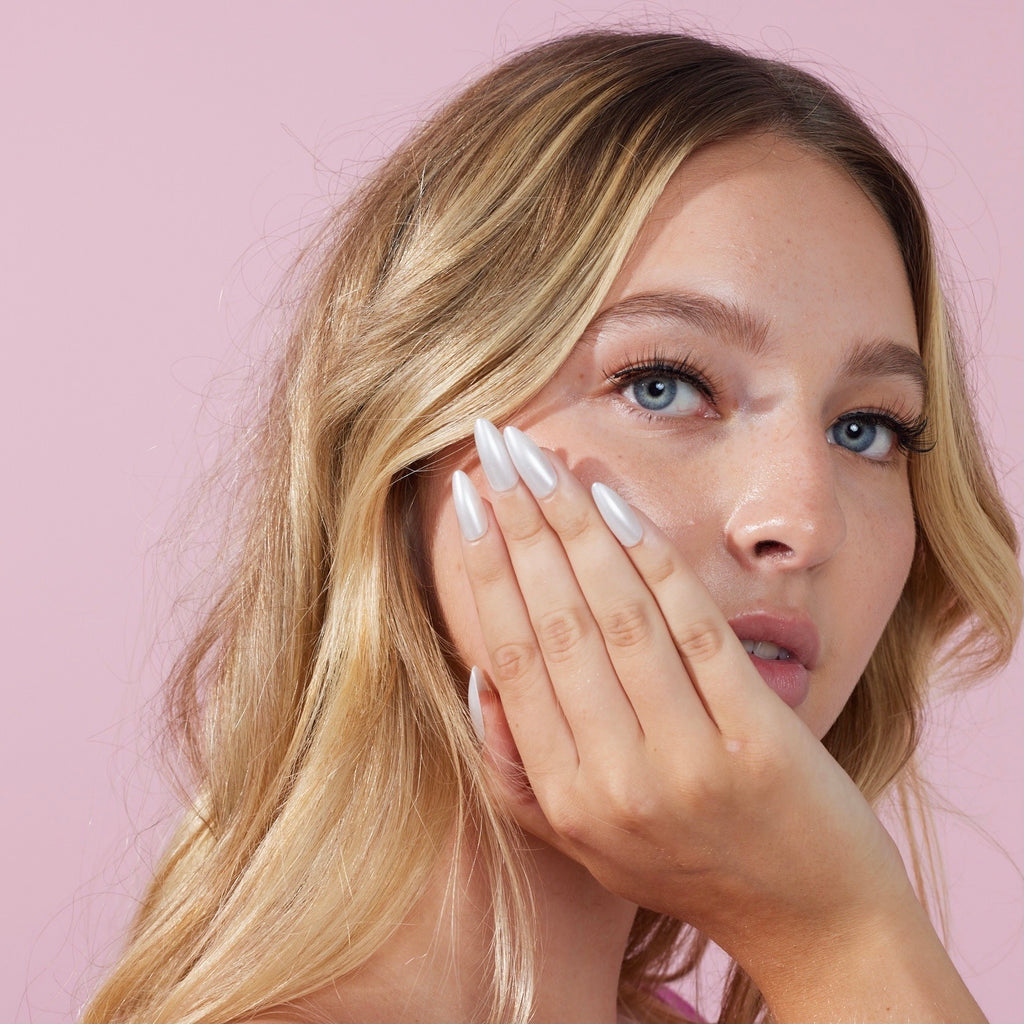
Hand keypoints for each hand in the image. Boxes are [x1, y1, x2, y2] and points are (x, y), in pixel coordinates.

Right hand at [452, 421, 983, 1020]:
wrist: (810, 919)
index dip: (485, 572)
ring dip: (574, 524)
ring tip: (545, 457)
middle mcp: (616, 781)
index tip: (468, 502)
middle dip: (521, 523)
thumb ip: (517, 769)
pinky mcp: (757, 738)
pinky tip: (616, 503)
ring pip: (616, 615)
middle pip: (556, 622)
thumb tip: (479, 672)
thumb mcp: (582, 843)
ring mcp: (690, 760)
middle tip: (496, 449)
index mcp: (565, 799)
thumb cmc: (687, 868)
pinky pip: (693, 628)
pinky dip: (651, 558)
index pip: (512, 660)